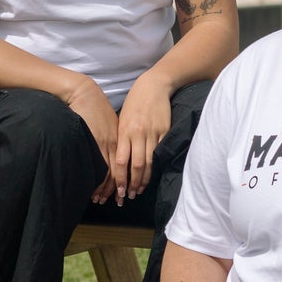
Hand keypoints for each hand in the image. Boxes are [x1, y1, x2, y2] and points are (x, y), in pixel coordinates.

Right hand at [63, 76, 120, 201]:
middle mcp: (117, 142)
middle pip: (122, 170)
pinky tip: (94, 188)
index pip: (130, 164)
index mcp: (122, 137)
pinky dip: (97, 179)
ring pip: (111, 171)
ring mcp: (105, 142)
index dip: (129, 180)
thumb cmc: (97, 107)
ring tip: (101, 200)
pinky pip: (99, 165)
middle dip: (120, 188)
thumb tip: (116, 151)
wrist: (85, 93)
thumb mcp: (111, 122)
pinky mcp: (94, 141)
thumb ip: (115, 137)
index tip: (126, 192)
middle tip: (118, 202)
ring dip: (107, 188)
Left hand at [112, 72, 171, 202]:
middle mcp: (138, 133)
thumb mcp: (122, 119)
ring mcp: (153, 132)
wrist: (153, 86)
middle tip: (128, 196)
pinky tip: (153, 175)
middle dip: (132, 184)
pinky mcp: (165, 131)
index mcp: (124, 131)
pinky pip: (161, 152)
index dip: (120, 178)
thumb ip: (121, 138)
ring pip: (149, 162)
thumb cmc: (134, 103)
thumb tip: (116, 160)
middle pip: (136, 165)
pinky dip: (157, 166)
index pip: (121, 161)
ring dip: (144, 179)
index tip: (118, 191)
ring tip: (139, 190)